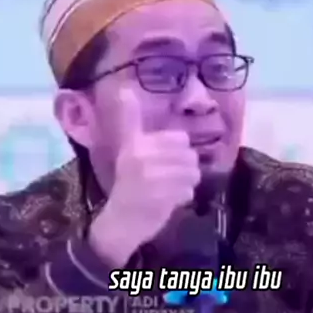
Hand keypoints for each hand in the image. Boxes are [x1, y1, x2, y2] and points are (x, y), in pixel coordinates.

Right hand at [89, 88, 199, 266]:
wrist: (120, 222)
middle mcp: (142, 158)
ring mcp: (152, 179)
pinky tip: (169, 201)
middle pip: (189, 156)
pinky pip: (189, 191)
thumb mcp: (127, 150)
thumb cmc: (128, 184)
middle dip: (185, 168)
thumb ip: (129, 120)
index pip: (179, 139)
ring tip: (171, 189)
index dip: (179, 150)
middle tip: (170, 179)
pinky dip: (183, 198)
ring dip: (186, 183)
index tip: (166, 160)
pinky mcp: (162, 198)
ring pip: (192, 173)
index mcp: (135, 145)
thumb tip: (124, 90)